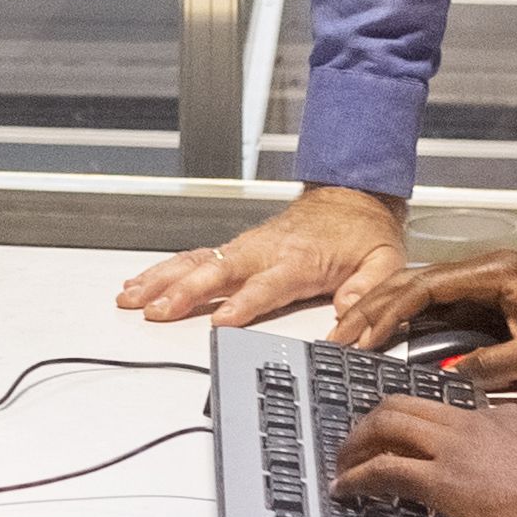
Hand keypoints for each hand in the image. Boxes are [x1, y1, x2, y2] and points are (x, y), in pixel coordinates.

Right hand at [119, 184, 408, 329]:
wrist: (352, 195)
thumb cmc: (363, 231)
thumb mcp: (384, 259)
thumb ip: (369, 286)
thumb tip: (349, 312)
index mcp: (300, 259)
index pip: (266, 285)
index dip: (243, 304)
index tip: (221, 321)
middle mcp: (266, 252)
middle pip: (219, 272)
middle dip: (186, 291)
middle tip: (158, 310)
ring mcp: (247, 248)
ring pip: (197, 262)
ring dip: (163, 279)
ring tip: (132, 298)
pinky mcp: (237, 248)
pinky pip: (195, 257)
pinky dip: (165, 269)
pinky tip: (141, 283)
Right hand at [331, 246, 516, 392]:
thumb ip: (492, 366)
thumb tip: (445, 377)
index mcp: (498, 273)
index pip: (427, 285)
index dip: (388, 310)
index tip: (361, 336)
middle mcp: (487, 273)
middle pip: (414, 283)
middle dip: (372, 309)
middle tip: (337, 339)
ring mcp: (487, 289)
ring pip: (420, 295)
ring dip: (384, 316)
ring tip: (349, 340)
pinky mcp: (490, 309)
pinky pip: (437, 312)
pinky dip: (406, 324)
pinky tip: (384, 343)